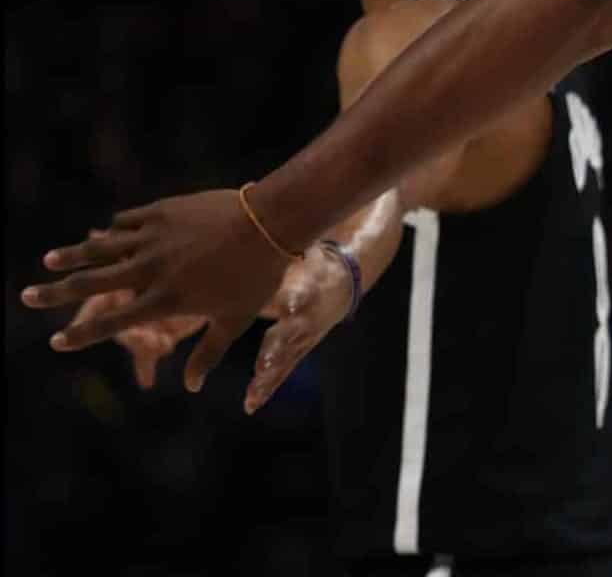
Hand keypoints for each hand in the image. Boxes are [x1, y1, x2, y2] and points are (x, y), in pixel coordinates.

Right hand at [21, 187, 292, 392]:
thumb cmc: (258, 276)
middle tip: (26, 296)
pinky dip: (114, 230)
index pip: (112, 323)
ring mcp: (153, 238)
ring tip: (49, 260)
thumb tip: (189, 387)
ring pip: (101, 248)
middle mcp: (150, 270)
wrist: (271, 222)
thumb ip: (207, 354)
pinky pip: (128, 222)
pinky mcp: (161, 212)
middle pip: (91, 282)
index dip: (82, 335)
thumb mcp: (234, 320)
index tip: (57, 342)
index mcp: (165, 300)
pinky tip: (104, 233)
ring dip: (73, 254)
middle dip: (55, 291)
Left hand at [244, 250, 351, 413]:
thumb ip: (279, 250)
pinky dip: (267, 387)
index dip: (296, 297)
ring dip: (270, 375)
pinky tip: (250, 404)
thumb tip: (257, 221)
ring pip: (287, 359)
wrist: (346, 279)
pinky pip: (283, 370)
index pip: (304, 291)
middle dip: (278, 349)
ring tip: (253, 393)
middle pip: (294, 333)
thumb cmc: (314, 259)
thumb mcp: (304, 250)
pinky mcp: (301, 348)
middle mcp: (310, 316)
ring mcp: (307, 336)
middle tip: (263, 364)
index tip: (287, 304)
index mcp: (311, 287)